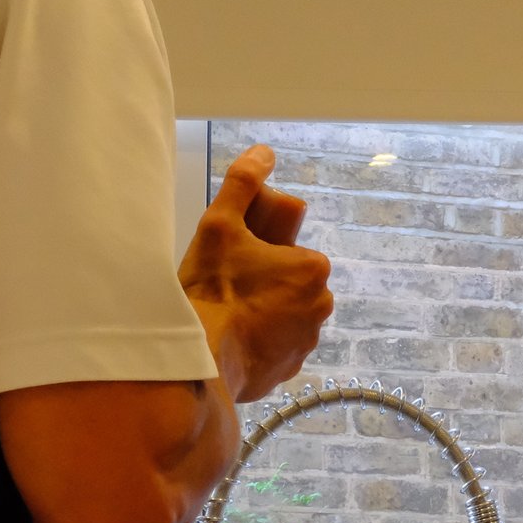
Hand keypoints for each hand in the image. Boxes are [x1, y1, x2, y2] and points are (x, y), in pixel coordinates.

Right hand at [180, 145, 331, 402]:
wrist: (201, 358)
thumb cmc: (212, 289)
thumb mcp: (219, 225)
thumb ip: (243, 183)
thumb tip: (263, 153)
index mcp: (312, 268)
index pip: (288, 250)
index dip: (260, 252)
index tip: (235, 262)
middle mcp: (320, 305)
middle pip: (288, 283)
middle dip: (265, 283)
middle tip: (226, 287)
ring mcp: (307, 341)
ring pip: (283, 315)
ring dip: (263, 313)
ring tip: (226, 315)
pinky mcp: (290, 369)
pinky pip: (276, 347)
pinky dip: (259, 343)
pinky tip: (232, 340)